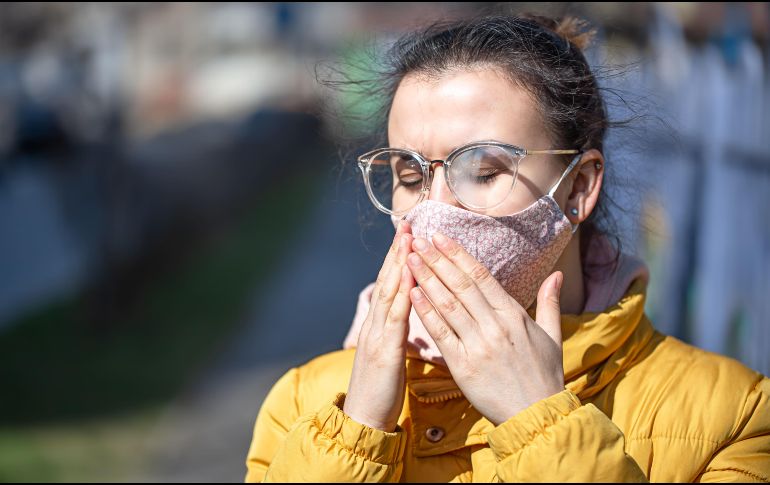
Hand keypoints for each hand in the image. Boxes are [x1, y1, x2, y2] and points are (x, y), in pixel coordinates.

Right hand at [343, 221, 414, 431]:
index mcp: (379, 326)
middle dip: (398, 251)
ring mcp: (377, 335)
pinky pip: (395, 318)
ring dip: (399, 264)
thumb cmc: (381, 392)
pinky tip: (411, 278)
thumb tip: (407, 317)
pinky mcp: (384, 350)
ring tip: (408, 239)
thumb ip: (395, 334)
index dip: (398, 259)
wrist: (363, 420)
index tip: (408, 235)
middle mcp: (375, 325)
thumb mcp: (389, 357)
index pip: (390, 285)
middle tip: (407, 224)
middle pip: (387, 281)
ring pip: (389, 292)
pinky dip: (403, 295)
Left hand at [405, 232, 564, 425]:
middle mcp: (495, 325)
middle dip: (436, 259)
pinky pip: (441, 333)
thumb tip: (556, 274)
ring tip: (409, 259)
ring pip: (447, 304)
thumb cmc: (544, 376)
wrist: (537, 416)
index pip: (480, 276)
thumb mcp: (552, 336)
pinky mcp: (463, 366)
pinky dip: (426, 312)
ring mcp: (478, 345)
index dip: (458, 254)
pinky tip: (412, 294)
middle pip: (460, 284)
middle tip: (417, 241)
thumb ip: (549, 302)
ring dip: (426, 279)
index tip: (440, 237)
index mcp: (514, 315)